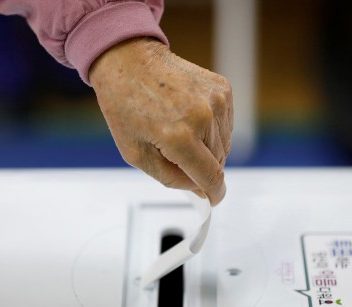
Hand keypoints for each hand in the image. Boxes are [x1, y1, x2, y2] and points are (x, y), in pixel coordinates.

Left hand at [89, 38, 232, 205]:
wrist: (129, 63)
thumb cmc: (126, 105)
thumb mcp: (136, 154)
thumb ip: (171, 178)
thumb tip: (199, 190)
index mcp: (178, 136)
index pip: (210, 177)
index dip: (214, 193)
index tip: (213, 198)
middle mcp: (202, 117)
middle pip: (218, 162)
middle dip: (200, 166)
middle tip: (174, 151)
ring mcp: (215, 100)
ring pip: (224, 144)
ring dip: (206, 147)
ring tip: (179, 129)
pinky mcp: (222, 89)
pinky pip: (225, 124)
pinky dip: (211, 128)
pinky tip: (188, 117)